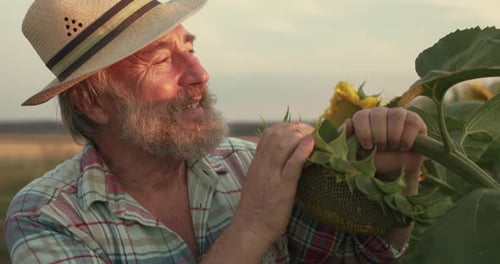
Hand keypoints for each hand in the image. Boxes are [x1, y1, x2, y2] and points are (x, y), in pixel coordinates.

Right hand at [232, 122, 314, 244]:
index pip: (268, 135)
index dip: (285, 127)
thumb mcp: (258, 182)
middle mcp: (262, 165)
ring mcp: (272, 175)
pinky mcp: (282, 187)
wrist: (250, 228)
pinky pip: (292, 164)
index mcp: (257, 163)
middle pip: (276, 135)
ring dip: (300, 135)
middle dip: (295, 127)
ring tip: (313, 133)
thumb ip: (267, 168)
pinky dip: (302, 151)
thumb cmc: (256, 209)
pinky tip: (312, 144)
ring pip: (283, 145)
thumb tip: (282, 159)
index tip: (298, 128)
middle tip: (310, 128)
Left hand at [343, 107, 426, 194]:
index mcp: (363, 118)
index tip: (367, 146)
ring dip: (394, 136)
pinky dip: (407, 138)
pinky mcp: (413, 120)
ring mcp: (397, 114)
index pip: (361, 116)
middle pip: (378, 115)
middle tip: (382, 148)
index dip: (364, 132)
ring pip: (396, 114)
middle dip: (380, 136)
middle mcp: (379, 113)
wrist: (394, 171)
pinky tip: (404, 147)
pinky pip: (412, 122)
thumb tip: (348, 122)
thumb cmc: (372, 161)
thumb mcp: (354, 154)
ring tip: (393, 147)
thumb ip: (345, 140)